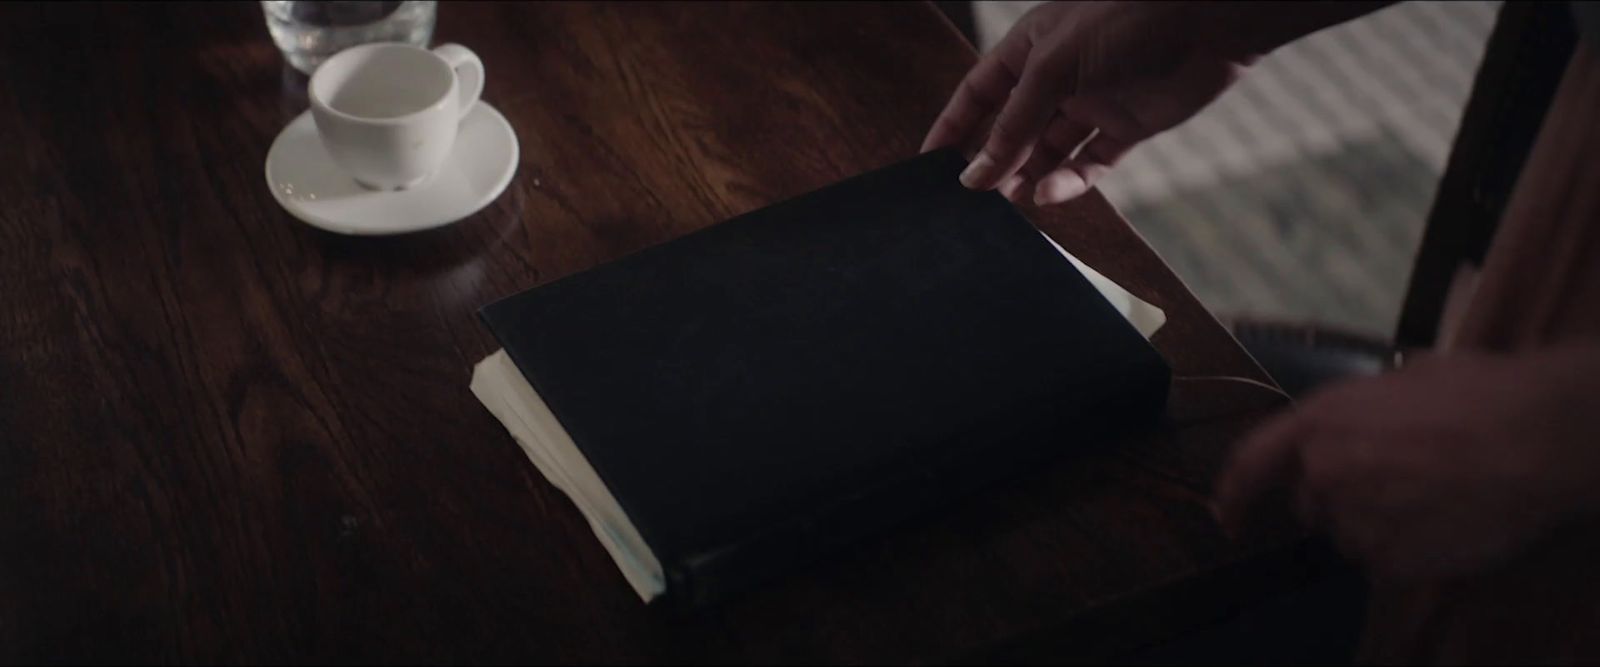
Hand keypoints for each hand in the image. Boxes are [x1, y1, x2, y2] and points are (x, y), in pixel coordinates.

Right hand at [921, 1, 1387, 205]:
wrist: (1209, 22)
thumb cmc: (1127, 20)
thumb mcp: (1053, 70)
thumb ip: (1012, 127)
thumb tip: (973, 176)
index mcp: (1029, 49)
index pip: (977, 94)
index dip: (953, 127)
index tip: (929, 165)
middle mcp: (1056, 78)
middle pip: (1011, 129)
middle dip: (993, 161)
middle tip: (976, 197)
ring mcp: (1091, 104)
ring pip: (1047, 153)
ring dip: (1028, 177)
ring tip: (1015, 199)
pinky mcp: (1125, 128)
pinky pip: (1087, 164)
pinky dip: (1069, 182)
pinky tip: (1051, 194)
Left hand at [1215, 346, 1599, 581]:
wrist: (1536, 438)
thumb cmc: (1481, 395)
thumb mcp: (1405, 379)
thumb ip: (1360, 409)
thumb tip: (1361, 419)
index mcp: (1320, 419)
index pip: (1251, 462)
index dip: (1233, 491)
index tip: (1225, 513)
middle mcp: (1324, 471)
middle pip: (1312, 503)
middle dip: (1341, 498)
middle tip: (1398, 482)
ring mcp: (1354, 520)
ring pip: (1351, 536)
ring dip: (1379, 525)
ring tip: (1434, 497)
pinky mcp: (1388, 561)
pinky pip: (1384, 564)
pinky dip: (1407, 553)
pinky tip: (1444, 523)